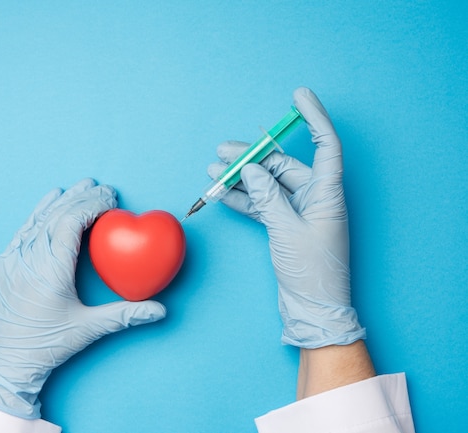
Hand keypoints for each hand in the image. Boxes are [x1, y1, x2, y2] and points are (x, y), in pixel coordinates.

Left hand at [0, 178, 165, 418]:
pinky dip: (38, 213)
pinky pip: (23, 230)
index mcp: (51, 269)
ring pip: (39, 219)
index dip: (93, 205)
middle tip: (103, 188)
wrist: (7, 361)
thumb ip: (124, 315)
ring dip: (61, 201)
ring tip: (80, 187)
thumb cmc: (48, 345)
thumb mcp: (88, 329)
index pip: (72, 221)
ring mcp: (13, 259)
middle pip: (57, 215)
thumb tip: (159, 310)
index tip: (111, 199)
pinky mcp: (4, 264)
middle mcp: (29, 258)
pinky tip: (48, 202)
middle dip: (82, 197)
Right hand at [208, 87, 364, 348]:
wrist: (312, 308)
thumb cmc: (311, 271)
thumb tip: (251, 169)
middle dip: (251, 157)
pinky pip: (261, 204)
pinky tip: (221, 193)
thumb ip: (267, 196)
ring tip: (213, 171)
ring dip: (241, 178)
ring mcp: (298, 211)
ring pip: (267, 184)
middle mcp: (314, 197)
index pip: (324, 144)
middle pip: (282, 165)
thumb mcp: (286, 229)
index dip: (313, 118)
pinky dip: (242, 199)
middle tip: (222, 152)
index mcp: (326, 193)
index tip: (298, 95)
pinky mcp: (284, 225)